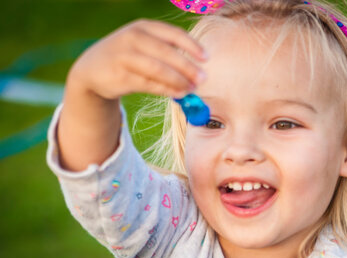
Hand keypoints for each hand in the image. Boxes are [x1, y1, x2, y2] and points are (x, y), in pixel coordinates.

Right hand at [68, 19, 205, 99]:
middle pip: (166, 52)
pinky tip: (178, 94)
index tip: (206, 59)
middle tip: (203, 79)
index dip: (191, 46)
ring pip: (158, 69)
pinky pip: (148, 84)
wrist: (92, 69)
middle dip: (187, 67)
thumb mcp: (145, 46)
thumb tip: (197, 73)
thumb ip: (168, 54)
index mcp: (143, 27)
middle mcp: (133, 38)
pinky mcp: (119, 76)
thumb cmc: (128, 57)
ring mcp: (124, 56)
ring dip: (178, 81)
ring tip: (191, 89)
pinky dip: (166, 90)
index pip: (172, 34)